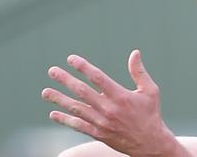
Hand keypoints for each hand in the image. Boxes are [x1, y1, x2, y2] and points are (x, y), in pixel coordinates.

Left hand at [42, 50, 189, 156]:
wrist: (149, 142)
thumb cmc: (150, 113)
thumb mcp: (150, 90)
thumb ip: (139, 72)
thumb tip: (135, 53)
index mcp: (121, 96)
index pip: (98, 77)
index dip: (83, 67)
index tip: (71, 59)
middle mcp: (108, 109)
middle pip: (82, 91)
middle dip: (65, 80)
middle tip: (52, 71)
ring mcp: (101, 122)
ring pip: (76, 109)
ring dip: (59, 100)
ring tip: (45, 92)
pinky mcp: (98, 133)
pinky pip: (78, 125)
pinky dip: (65, 120)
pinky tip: (54, 114)